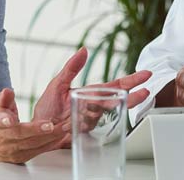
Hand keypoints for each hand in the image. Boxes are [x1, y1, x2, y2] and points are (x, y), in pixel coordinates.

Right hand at [0, 88, 65, 163]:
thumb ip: (4, 98)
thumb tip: (8, 91)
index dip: (5, 120)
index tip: (11, 120)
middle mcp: (4, 139)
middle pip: (21, 135)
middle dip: (36, 130)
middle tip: (50, 125)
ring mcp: (14, 150)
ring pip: (34, 144)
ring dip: (50, 136)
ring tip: (64, 127)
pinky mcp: (23, 157)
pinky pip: (40, 150)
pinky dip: (52, 143)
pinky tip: (62, 135)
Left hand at [32, 47, 151, 144]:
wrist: (37, 130)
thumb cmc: (48, 108)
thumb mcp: (58, 84)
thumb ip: (71, 68)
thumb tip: (83, 49)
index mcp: (91, 94)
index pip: (115, 86)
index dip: (131, 80)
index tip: (146, 74)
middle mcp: (94, 107)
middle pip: (118, 100)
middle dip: (133, 96)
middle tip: (146, 91)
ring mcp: (91, 121)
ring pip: (107, 113)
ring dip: (115, 108)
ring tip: (121, 102)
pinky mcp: (84, 133)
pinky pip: (93, 127)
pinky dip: (94, 122)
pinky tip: (94, 118)